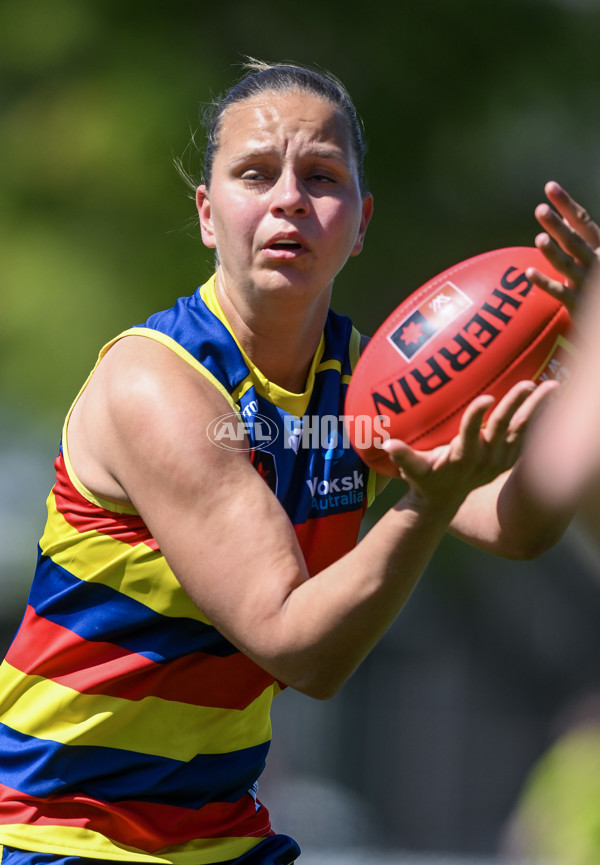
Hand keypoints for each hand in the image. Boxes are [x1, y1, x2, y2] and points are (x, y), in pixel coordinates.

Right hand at [381, 379, 557, 513]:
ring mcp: (499, 459)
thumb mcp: (412, 470)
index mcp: (461, 457)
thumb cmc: (425, 480)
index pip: (471, 434)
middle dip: (515, 405)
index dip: (478, 416)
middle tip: (527, 384)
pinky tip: (551, 398)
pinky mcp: (507, 458)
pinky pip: (527, 435)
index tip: (487, 398)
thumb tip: (387, 443)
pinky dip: (540, 418)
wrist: (444, 502)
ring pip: (521, 430)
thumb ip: (402, 456)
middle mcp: (484, 458)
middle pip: (502, 428)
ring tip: (552, 386)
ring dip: (536, 408)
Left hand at [526, 181, 599, 316]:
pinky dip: (544, 283)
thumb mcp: (597, 256)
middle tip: (540, 209)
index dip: (566, 204)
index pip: (582, 221)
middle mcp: (595, 262)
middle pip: (573, 240)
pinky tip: (529, 274)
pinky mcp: (577, 303)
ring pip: (567, 265)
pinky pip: (558, 292)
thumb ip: (582, 240)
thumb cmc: (598, 282)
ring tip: (539, 238)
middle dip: (558, 224)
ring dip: (553, 252)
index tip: (550, 187)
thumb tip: (566, 219)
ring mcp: (586, 283)